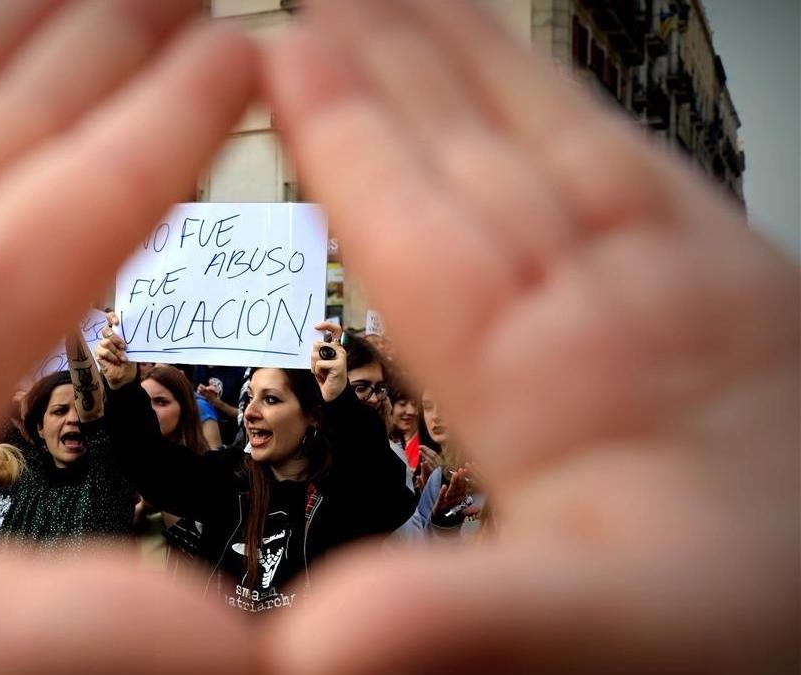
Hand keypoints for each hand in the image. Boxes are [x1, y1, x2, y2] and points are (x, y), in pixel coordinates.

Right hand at [95, 311, 138, 389]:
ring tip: (123, 358)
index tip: (117, 322)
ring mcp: (102, 345)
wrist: (125, 376)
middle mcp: (107, 337)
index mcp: (116, 332)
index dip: (111, 317)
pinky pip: (103, 351)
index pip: (109, 318)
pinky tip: (117, 361)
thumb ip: (133, 340)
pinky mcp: (98, 353)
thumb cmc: (130, 360)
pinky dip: (112, 356)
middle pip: (106, 330)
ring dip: (116, 351)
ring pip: (106, 341)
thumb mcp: (134, 348)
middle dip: (116, 338)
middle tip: (124, 346)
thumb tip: (143, 333)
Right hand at [263, 0, 797, 672]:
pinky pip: (624, 158)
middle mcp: (611, 297)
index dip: (341, 128)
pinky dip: (561, 100)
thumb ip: (464, 617)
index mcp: (552, 375)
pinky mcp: (726, 279)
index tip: (281, 47)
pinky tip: (535, 81)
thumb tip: (317, 640)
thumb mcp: (595, 637)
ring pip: (544, 132)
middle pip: (473, 145)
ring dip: (464, 55)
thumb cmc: (741, 633)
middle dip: (390, 56)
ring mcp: (675, 275)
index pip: (416, 217)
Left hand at [311, 321, 346, 401]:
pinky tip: (324, 376)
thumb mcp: (319, 361)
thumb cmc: (325, 377)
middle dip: (312, 356)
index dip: (327, 325)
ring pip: (316, 354)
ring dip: (313, 365)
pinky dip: (317, 371)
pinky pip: (319, 364)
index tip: (316, 326)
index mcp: (336, 347)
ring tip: (321, 372)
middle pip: (317, 344)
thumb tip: (312, 343)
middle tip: (317, 367)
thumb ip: (318, 351)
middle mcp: (339, 350)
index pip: (336, 330)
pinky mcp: (339, 365)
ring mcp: (340, 357)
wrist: (332, 393)